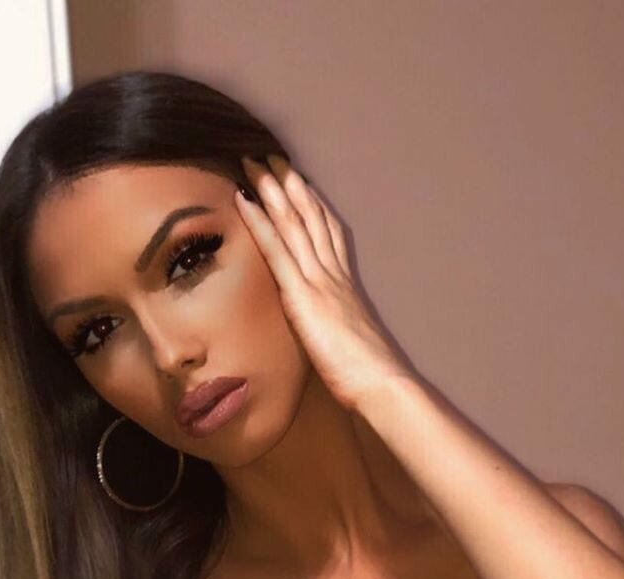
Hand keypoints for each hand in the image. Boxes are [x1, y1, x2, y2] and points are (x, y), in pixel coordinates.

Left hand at [235, 153, 411, 413]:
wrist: (380, 382)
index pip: (327, 233)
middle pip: (309, 217)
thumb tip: (330, 329)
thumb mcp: (351, 341)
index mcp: (345, 284)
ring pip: (293, 223)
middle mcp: (332, 274)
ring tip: (252, 160)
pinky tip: (243, 200)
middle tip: (270, 153)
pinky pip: (276, 250)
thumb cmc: (369, 374)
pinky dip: (259, 222)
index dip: (312, 203)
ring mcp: (318, 281)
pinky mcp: (302, 295)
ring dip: (271, 189)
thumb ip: (339, 326)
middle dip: (289, 183)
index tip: (298, 179)